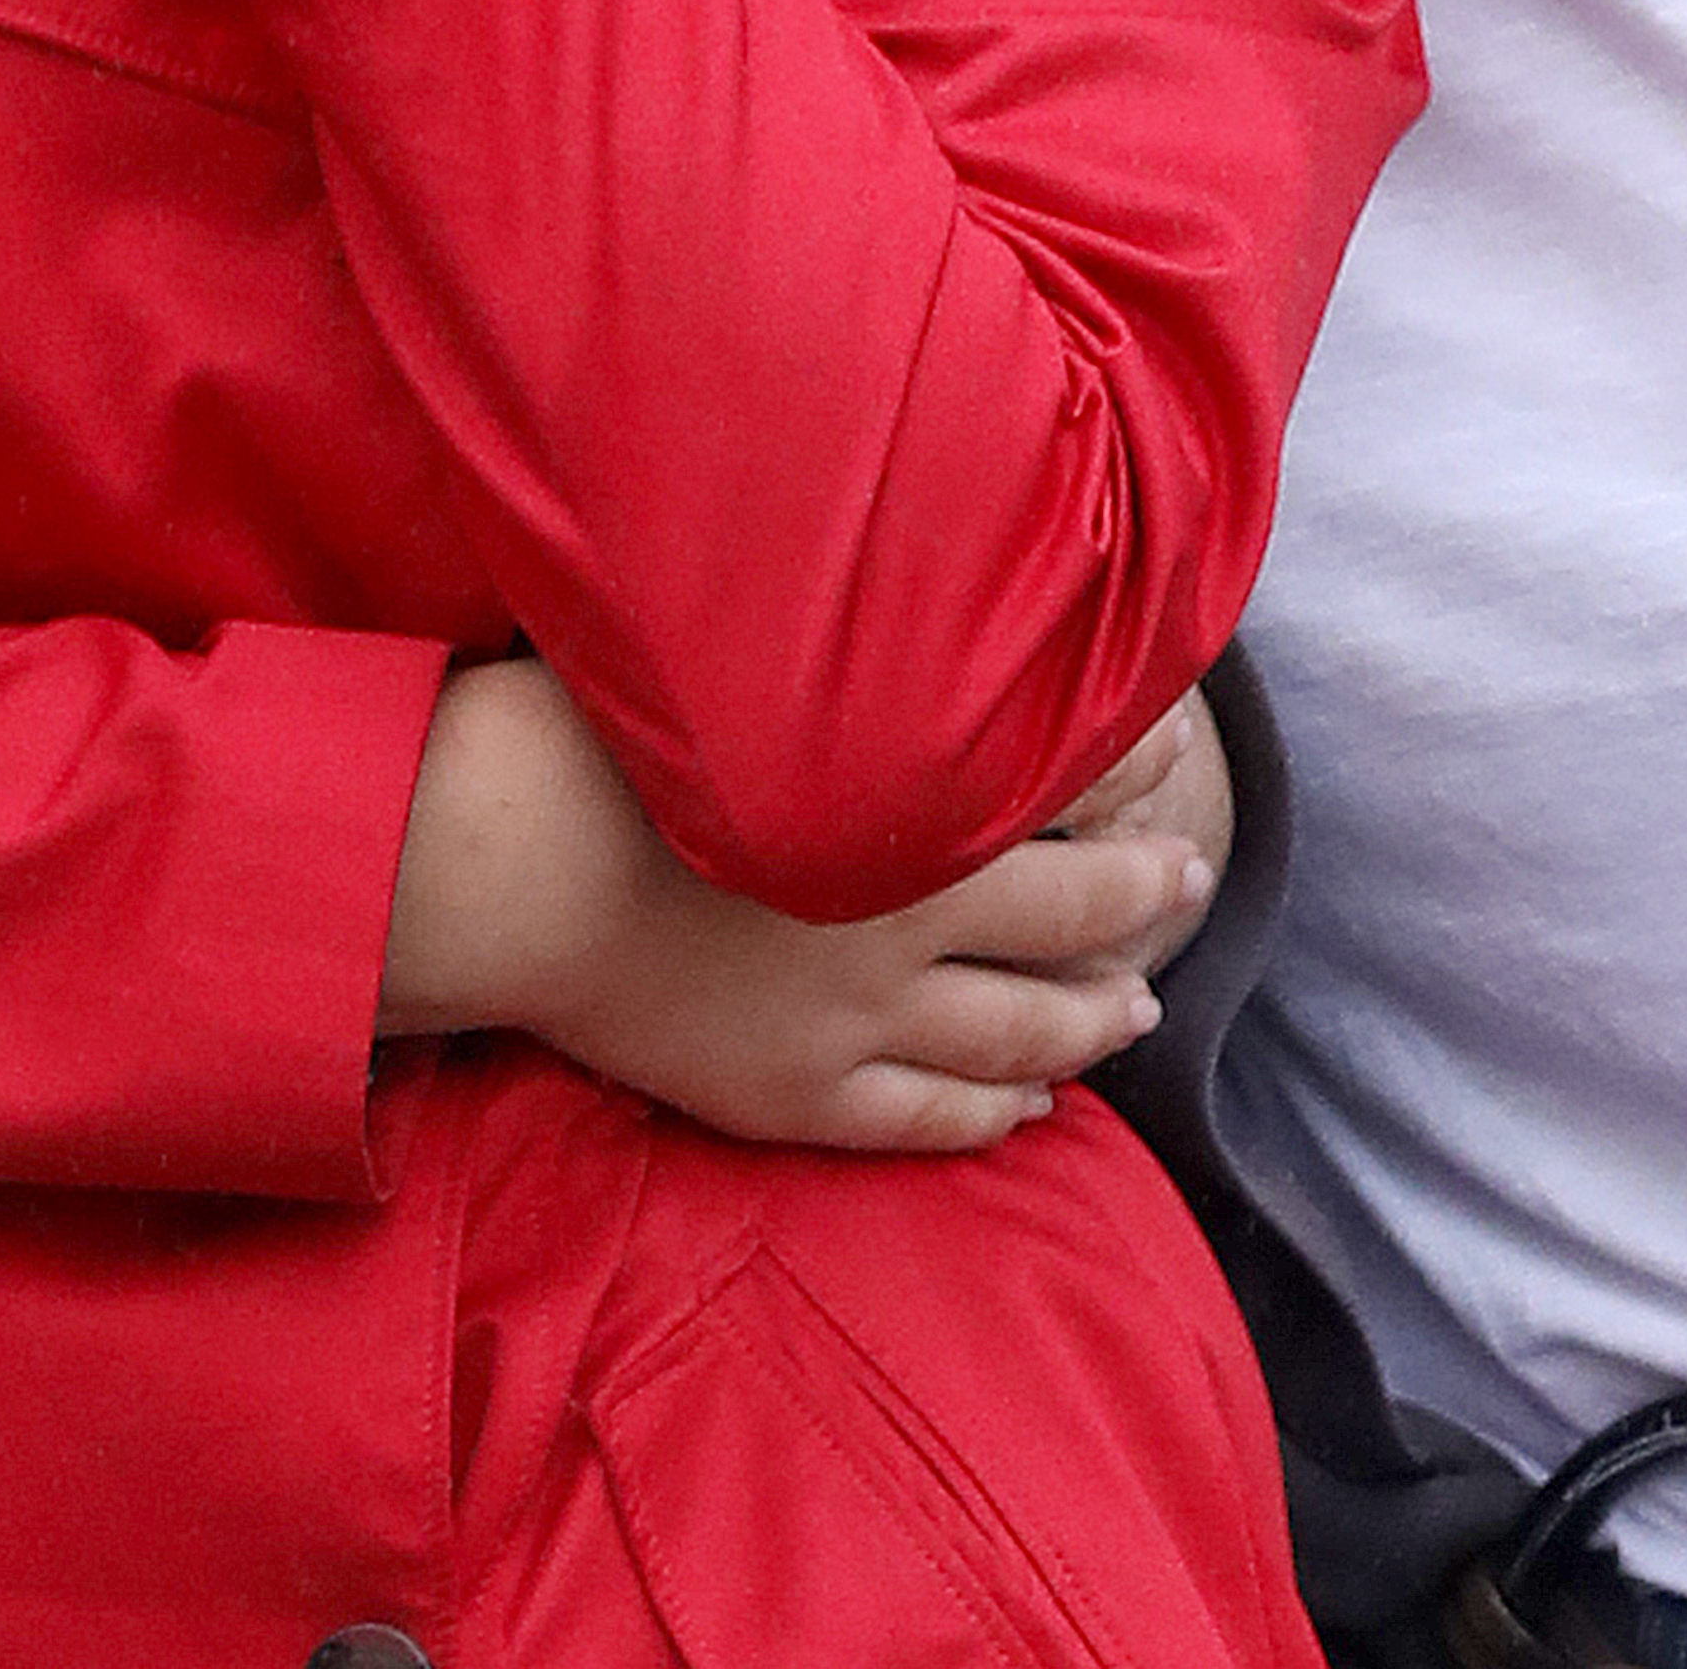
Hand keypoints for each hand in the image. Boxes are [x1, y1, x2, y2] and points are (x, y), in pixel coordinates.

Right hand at [385, 657, 1201, 1157]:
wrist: (500, 868)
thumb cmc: (597, 735)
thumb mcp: (734, 644)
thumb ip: (839, 628)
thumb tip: (902, 564)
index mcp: (900, 816)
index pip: (1065, 804)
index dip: (1135, 790)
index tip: (1178, 773)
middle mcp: (900, 930)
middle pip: (1066, 928)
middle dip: (1142, 905)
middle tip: (1187, 883)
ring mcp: (849, 1027)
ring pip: (1012, 1041)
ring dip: (1088, 1024)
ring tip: (1136, 1011)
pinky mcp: (789, 1095)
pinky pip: (922, 1122)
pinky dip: (989, 1117)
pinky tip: (1024, 1110)